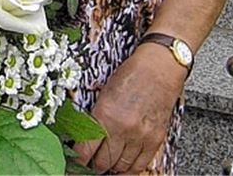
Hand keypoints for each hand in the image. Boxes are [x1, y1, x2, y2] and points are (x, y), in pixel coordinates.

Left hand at [73, 44, 186, 173]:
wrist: (159, 68)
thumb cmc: (130, 74)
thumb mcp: (103, 93)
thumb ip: (94, 116)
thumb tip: (81, 136)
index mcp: (105, 114)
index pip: (85, 150)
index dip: (77, 160)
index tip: (72, 163)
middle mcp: (123, 129)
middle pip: (103, 162)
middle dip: (92, 166)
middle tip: (86, 165)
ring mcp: (141, 136)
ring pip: (120, 166)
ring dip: (109, 168)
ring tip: (102, 166)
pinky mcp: (155, 140)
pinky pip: (140, 165)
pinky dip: (129, 170)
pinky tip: (121, 169)